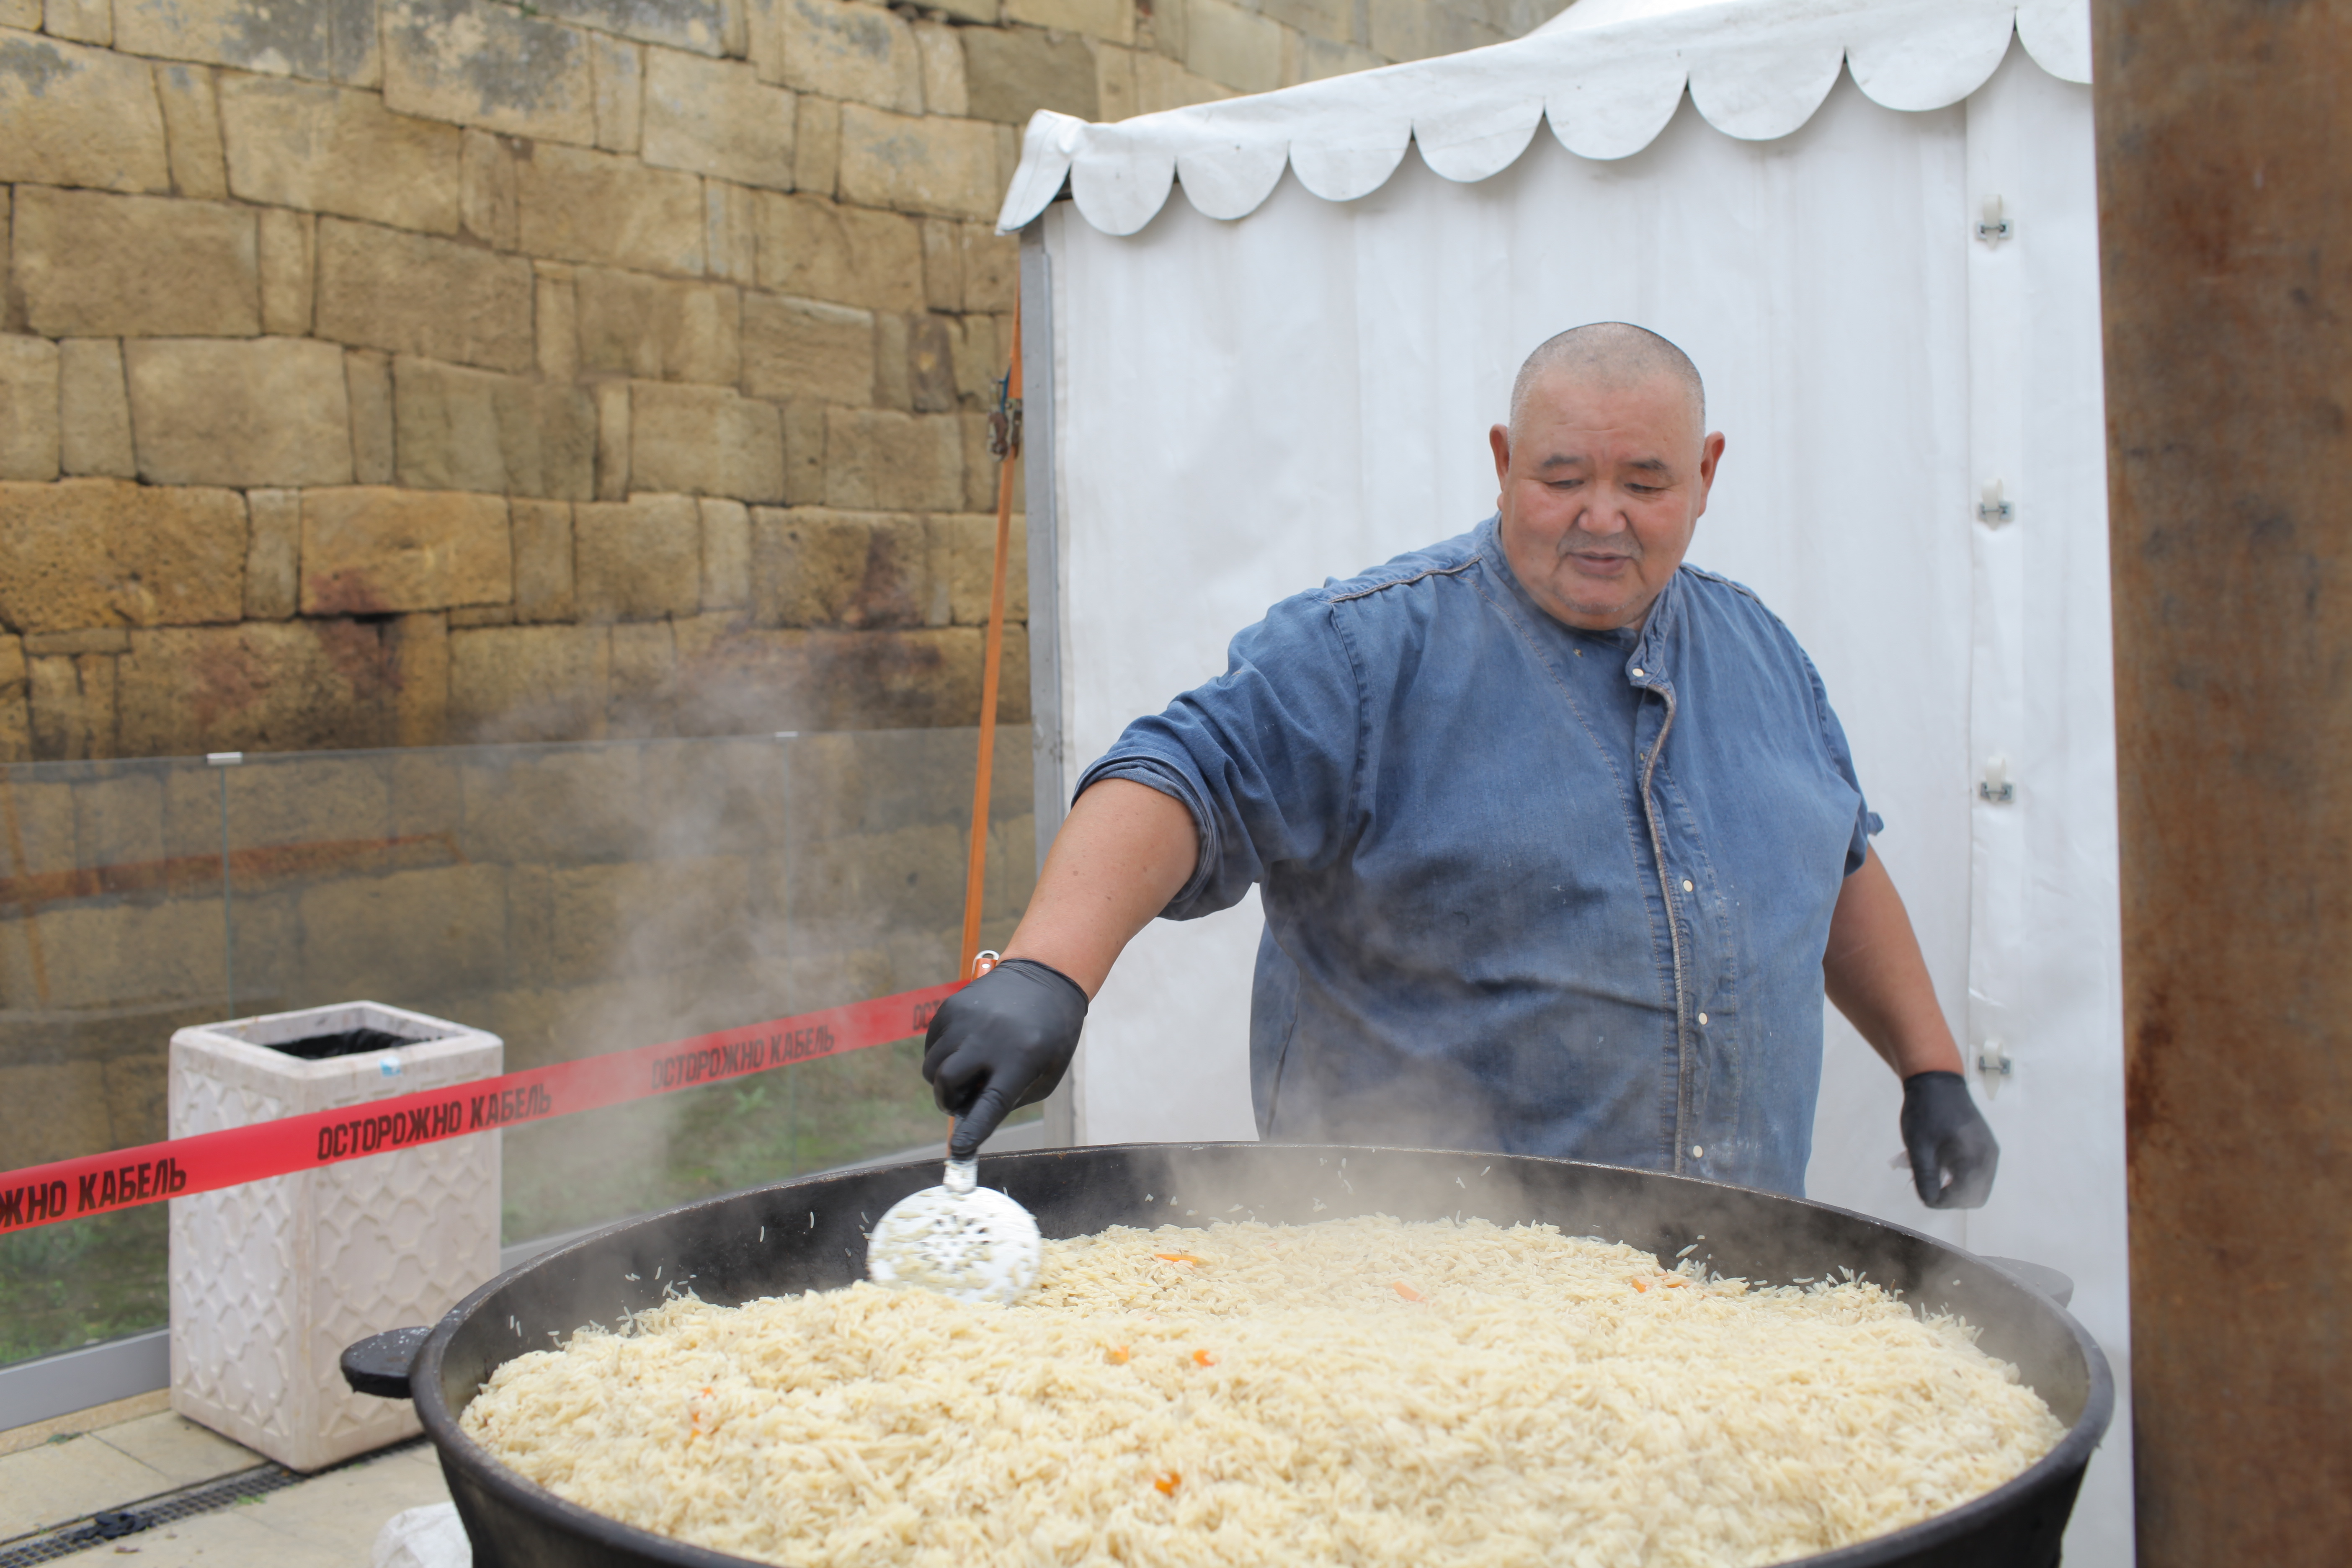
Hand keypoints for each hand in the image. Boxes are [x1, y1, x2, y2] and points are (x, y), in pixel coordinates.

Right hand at [922, 959, 1087, 1158]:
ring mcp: (967, 1019)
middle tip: (961, 1100)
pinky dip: (942, 1056)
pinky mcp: (952, 1007)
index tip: (959, 1150)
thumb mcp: (1045, 1073)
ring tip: (969, 1069)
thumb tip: (968, 1117)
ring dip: (944, 1079)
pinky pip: (931, 1045)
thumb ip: (1009, 1098)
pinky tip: (965, 1047)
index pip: (991, 1103)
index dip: (973, 1130)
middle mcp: (990, 1037)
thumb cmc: (1049, 1036)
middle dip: (948, 1100)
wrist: (1044, 979)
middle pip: (947, 1082)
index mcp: (1021, 1058)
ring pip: (933, 1066)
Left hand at [1900, 1071, 1998, 1207]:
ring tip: (1933, 1172)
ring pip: (1977, 1186)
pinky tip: (1941, 1163)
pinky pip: (1977, 1172)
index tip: (1923, 1191)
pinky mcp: (1985, 1146)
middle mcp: (1989, 1157)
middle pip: (1976, 1196)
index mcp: (1976, 1157)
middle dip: (1951, 1197)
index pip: (1965, 1197)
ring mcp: (1990, 1151)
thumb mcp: (1919, 1147)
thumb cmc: (1926, 1112)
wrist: (1936, 1081)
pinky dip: (1961, 1175)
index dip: (1942, 1201)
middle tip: (1928, 1184)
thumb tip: (1930, 1202)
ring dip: (1956, 1186)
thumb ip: (1925, 1178)